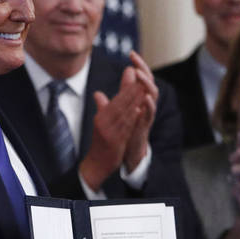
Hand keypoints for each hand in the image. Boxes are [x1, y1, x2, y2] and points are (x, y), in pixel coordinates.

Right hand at [79, 65, 147, 188]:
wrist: (96, 164)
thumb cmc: (100, 143)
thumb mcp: (100, 123)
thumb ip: (101, 107)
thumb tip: (97, 93)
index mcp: (101, 116)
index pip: (116, 98)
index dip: (127, 86)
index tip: (135, 73)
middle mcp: (104, 122)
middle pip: (120, 102)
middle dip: (132, 89)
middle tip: (142, 76)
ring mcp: (109, 131)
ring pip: (124, 113)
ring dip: (134, 101)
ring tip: (143, 89)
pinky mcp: (115, 141)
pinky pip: (124, 128)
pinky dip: (131, 118)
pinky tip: (138, 110)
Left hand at [122, 51, 158, 170]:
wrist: (129, 148)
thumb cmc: (128, 126)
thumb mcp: (122, 107)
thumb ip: (121, 93)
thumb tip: (113, 82)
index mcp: (140, 96)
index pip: (141, 76)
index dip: (138, 64)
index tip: (131, 52)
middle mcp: (147, 102)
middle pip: (150, 82)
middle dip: (143, 69)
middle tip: (135, 60)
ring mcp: (148, 113)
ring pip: (152, 95)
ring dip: (146, 84)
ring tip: (139, 75)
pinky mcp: (146, 125)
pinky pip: (150, 114)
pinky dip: (148, 106)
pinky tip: (145, 98)